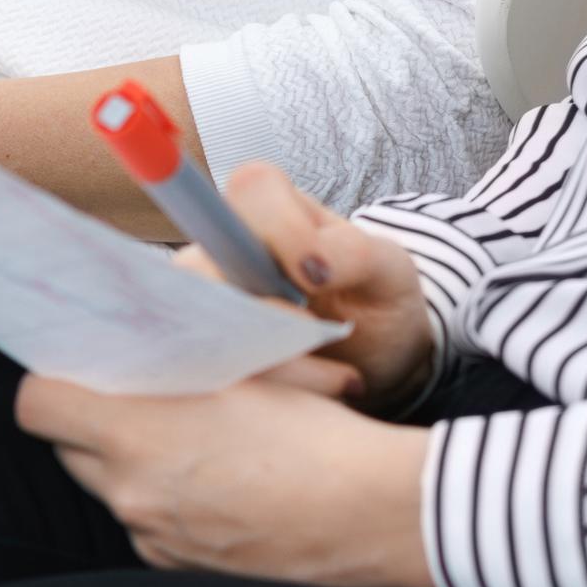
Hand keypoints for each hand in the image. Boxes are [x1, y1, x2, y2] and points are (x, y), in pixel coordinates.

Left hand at [16, 366, 434, 586]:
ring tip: (188, 439)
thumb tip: (132, 336)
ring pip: (107, 486)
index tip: (83, 370)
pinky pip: (144, 523)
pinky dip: (162, 501)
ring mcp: (151, 534)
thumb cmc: (316, 428)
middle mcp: (129, 490)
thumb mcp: (244, 370)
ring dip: (127, 461)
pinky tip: (214, 483)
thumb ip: (172, 354)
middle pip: (68, 446)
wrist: (375, 513)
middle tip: (138, 397)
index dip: (54, 382)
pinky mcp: (175, 566)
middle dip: (92, 420)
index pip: (37, 404)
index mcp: (135, 432)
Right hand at [211, 160, 440, 413]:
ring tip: (334, 378)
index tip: (317, 276)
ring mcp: (201, 298)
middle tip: (319, 335)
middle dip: (266, 316)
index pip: (251, 190)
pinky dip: (260, 389)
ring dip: (270, 362)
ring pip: (199, 326)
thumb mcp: (388, 271)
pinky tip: (305, 396)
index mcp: (272, 205)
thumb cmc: (377, 302)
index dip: (281, 230)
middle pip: (205, 266)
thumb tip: (308, 266)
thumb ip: (354, 252)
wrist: (373, 361)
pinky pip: (205, 371)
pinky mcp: (198, 351)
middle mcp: (221, 244)